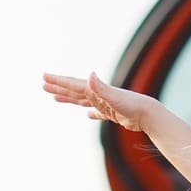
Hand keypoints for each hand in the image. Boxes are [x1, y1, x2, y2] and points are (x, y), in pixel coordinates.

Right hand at [41, 71, 158, 131]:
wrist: (147, 114)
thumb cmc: (131, 105)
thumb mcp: (113, 96)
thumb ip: (100, 87)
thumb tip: (90, 74)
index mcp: (95, 90)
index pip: (72, 84)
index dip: (57, 81)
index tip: (44, 77)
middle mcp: (98, 95)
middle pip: (74, 90)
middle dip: (58, 87)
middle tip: (43, 84)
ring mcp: (105, 104)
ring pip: (83, 101)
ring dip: (69, 98)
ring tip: (56, 98)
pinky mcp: (113, 114)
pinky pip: (98, 113)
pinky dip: (92, 113)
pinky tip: (88, 115)